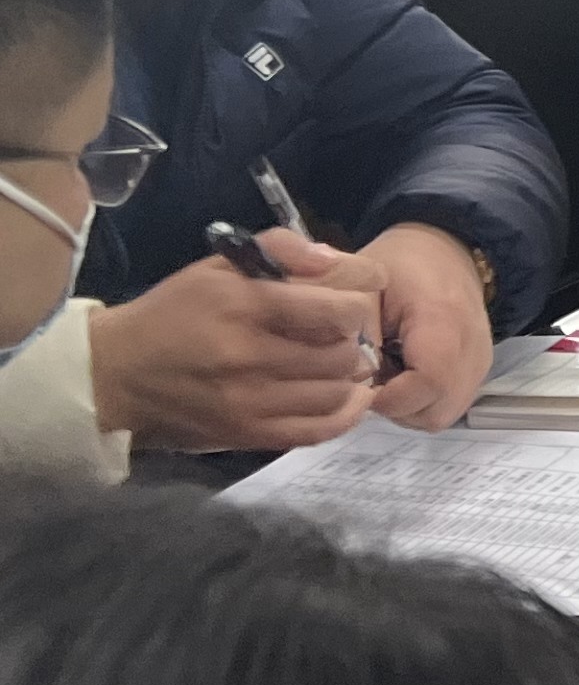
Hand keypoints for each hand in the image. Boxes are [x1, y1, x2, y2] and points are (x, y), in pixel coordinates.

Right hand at [86, 241, 378, 452]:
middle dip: (352, 342)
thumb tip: (333, 260)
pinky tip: (346, 398)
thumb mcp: (218, 266)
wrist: (116, 372)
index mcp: (242, 306)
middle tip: (340, 337)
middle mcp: (247, 356)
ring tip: (339, 365)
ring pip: (336, 393)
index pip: (333, 311)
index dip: (356, 306)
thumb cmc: (174, 312)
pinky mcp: (246, 434)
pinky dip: (345, 414)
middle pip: (341, 355)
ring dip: (349, 377)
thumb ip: (281, 249)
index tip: (350, 305)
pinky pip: (319, 431)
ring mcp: (248, 401)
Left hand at [335, 221, 496, 428]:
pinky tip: (405, 373)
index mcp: (444, 321)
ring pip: (442, 415)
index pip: (428, 383)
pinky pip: (449, 404)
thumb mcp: (362, 287)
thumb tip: (348, 383)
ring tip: (388, 374)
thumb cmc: (400, 265)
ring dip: (408, 406)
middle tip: (372, 378)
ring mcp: (480, 364)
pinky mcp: (479, 371)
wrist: (447, 249)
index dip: (389, 397)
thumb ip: (351, 334)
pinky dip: (422, 400)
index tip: (362, 380)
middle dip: (396, 406)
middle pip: (436, 411)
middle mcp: (473, 349)